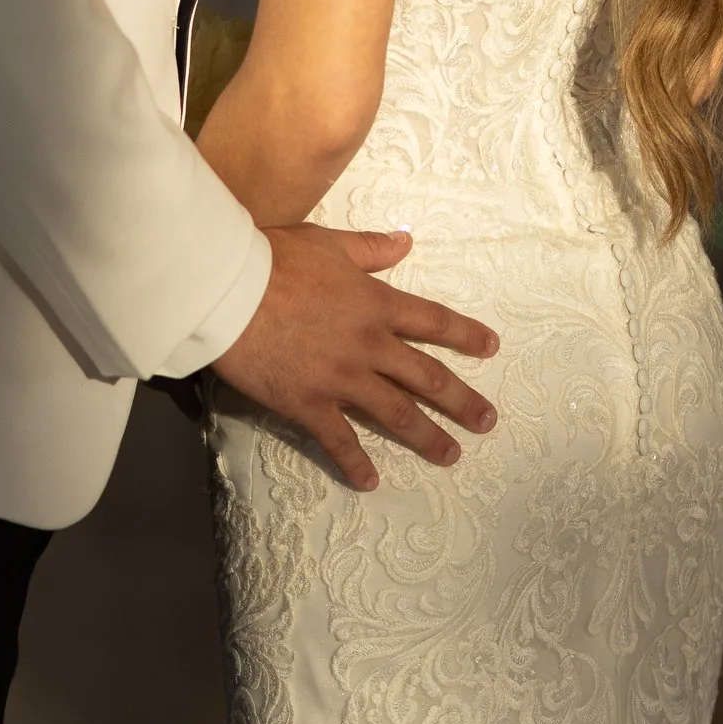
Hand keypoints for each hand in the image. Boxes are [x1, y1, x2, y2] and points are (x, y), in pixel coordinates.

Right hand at [213, 224, 497, 490]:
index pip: (434, 322)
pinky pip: (339, 440)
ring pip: (397, 414)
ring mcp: (343, 380)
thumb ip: (370, 248)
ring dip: (428, 438)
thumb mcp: (329, 244)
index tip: (492, 348)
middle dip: (462, 402)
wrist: (230, 291)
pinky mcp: (310, 404)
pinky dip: (356, 464)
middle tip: (487, 422)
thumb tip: (406, 241)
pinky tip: (371, 482)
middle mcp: (370, 346)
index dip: (466, 336)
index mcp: (377, 305)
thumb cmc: (275, 260)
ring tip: (451, 455)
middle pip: (428, 378)